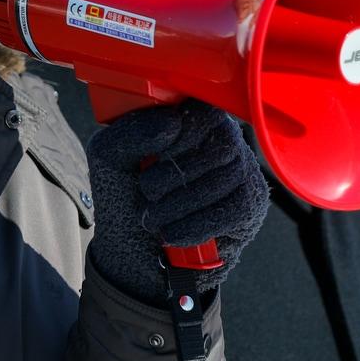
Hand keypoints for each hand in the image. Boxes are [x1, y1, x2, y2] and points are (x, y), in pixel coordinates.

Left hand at [86, 99, 269, 302]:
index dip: (182, 135)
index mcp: (186, 116)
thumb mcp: (109, 158)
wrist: (130, 250)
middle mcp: (220, 137)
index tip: (153, 158)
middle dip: (175, 175)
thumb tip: (172, 122)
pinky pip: (237, 209)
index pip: (204, 111)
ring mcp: (241, 170)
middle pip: (220, 146)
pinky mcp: (249, 205)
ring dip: (181, 204)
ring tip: (152, 218)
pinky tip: (172, 233)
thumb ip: (131, 133)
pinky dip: (197, 225)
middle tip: (146, 193)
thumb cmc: (122, 194)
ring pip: (229, 178)